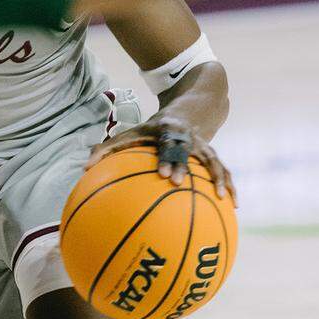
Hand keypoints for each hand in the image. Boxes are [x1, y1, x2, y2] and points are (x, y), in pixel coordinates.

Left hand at [86, 119, 235, 202]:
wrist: (186, 112)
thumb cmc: (151, 131)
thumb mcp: (131, 133)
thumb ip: (107, 149)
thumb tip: (84, 168)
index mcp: (168, 130)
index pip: (168, 143)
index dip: (167, 157)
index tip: (162, 174)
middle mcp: (188, 137)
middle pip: (190, 151)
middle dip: (185, 166)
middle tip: (179, 184)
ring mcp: (204, 146)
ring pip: (215, 161)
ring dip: (220, 178)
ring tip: (223, 199)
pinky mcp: (213, 155)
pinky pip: (224, 171)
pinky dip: (230, 186)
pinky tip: (234, 206)